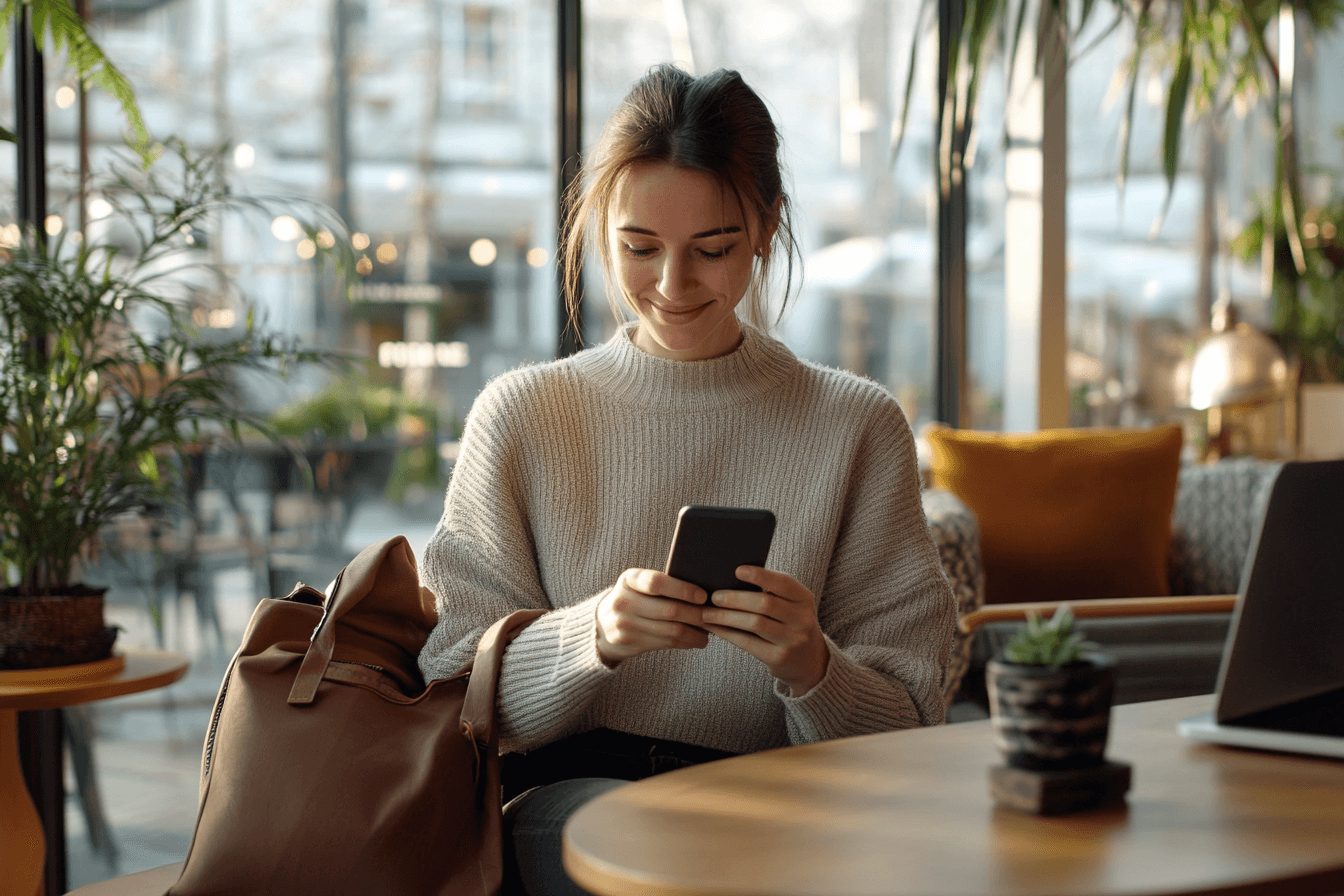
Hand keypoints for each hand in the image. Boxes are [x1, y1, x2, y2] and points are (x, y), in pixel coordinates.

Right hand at [595, 568, 709, 666]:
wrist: (601, 624)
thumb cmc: (633, 598)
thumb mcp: (638, 585)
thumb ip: (662, 585)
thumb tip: (704, 593)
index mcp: (629, 579)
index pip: (656, 582)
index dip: (682, 589)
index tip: (703, 596)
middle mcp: (623, 601)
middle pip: (669, 610)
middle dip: (698, 615)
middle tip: (715, 616)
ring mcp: (625, 625)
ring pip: (671, 631)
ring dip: (696, 633)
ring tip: (710, 630)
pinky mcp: (631, 643)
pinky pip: (666, 643)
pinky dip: (686, 642)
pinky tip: (696, 639)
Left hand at [700, 566, 828, 695]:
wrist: (809, 661)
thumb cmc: (790, 624)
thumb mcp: (791, 606)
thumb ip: (771, 593)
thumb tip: (730, 579)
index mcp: (804, 599)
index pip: (783, 583)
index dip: (760, 575)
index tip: (737, 570)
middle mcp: (802, 619)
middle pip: (765, 604)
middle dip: (735, 599)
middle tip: (714, 596)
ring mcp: (792, 640)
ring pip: (754, 623)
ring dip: (726, 617)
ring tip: (707, 613)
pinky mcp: (779, 658)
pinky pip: (748, 642)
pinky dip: (728, 633)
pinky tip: (714, 628)